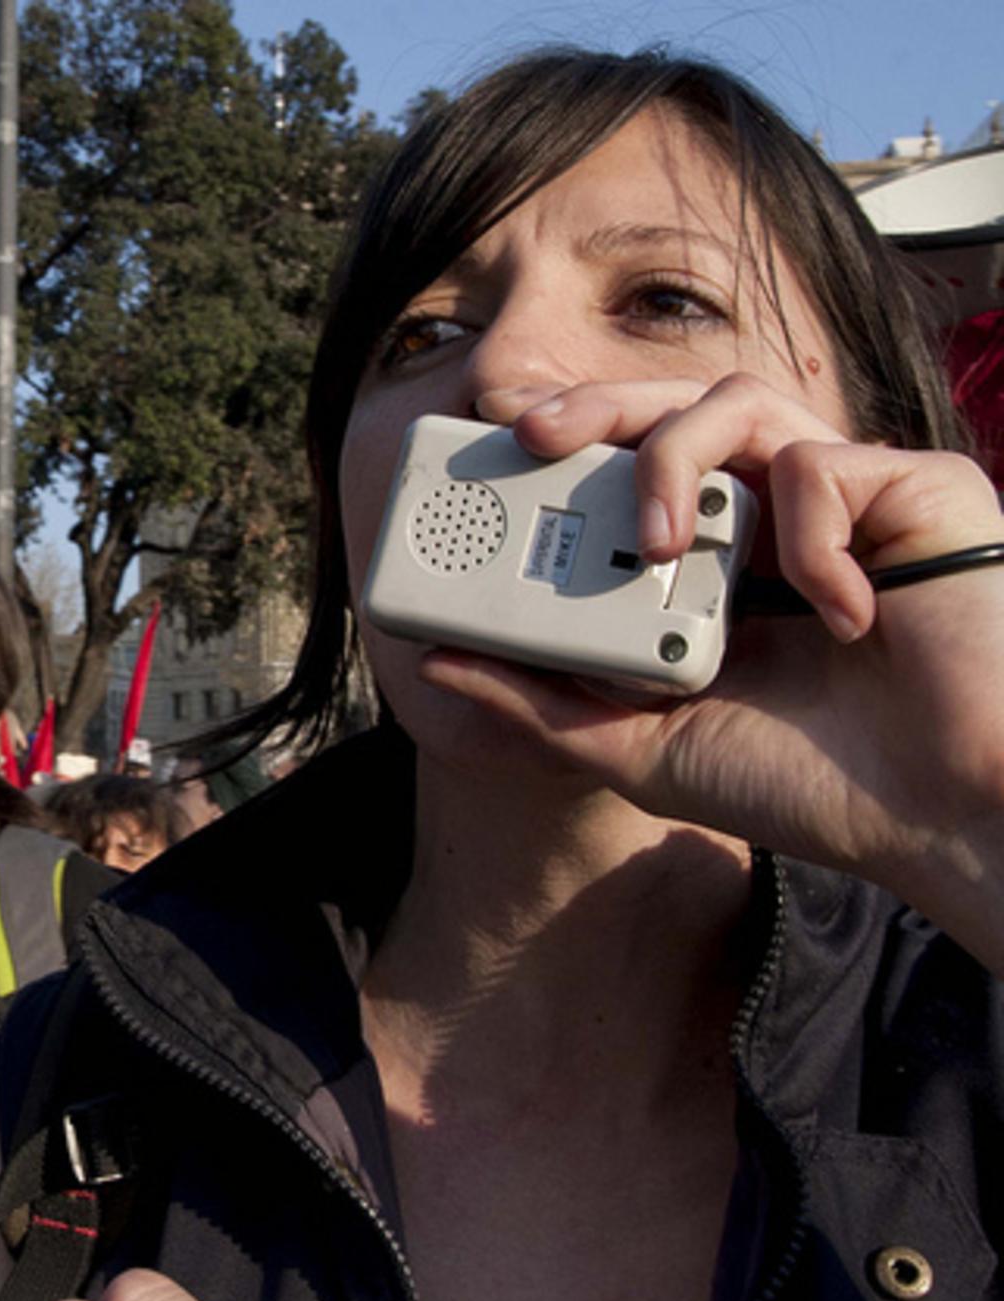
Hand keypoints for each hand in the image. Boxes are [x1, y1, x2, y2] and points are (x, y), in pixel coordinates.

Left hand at [446, 378, 1003, 956]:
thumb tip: (437, 659)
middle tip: (530, 430)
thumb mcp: (642, 749)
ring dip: (678, 459)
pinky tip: (835, 615)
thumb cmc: (809, 787)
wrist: (939, 823)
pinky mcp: (919, 494)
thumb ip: (544, 704)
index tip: (490, 448)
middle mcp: (770, 520)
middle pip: (672, 410)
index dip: (562, 448)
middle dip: (593, 405)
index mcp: (710, 566)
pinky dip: (813, 533)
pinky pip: (833, 464)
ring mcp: (845, 502)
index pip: (624, 474)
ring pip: (742, 401)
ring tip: (657, 545)